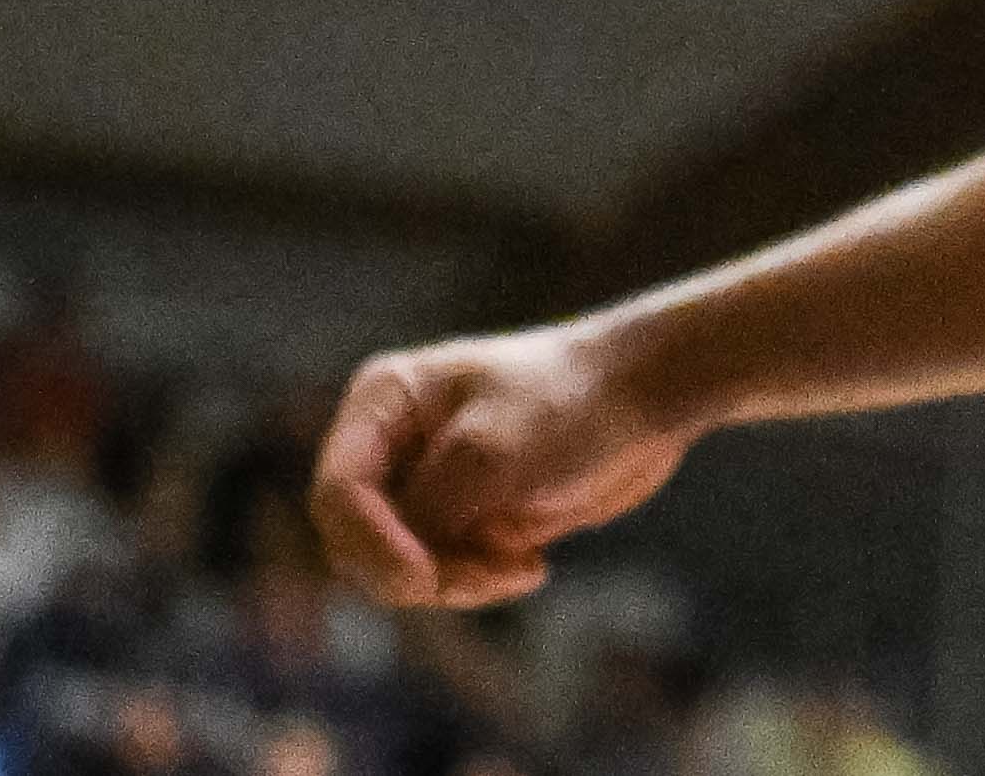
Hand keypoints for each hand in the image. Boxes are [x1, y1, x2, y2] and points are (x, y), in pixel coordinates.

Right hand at [309, 326, 690, 606]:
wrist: (648, 399)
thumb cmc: (574, 402)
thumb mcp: (494, 450)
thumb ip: (429, 508)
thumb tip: (391, 571)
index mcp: (383, 402)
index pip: (336, 494)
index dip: (371, 546)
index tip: (424, 579)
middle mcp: (390, 444)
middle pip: (356, 543)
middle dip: (418, 573)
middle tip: (490, 572)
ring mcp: (422, 484)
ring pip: (396, 571)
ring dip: (454, 583)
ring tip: (522, 567)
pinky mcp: (457, 519)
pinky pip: (438, 577)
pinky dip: (476, 583)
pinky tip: (531, 566)